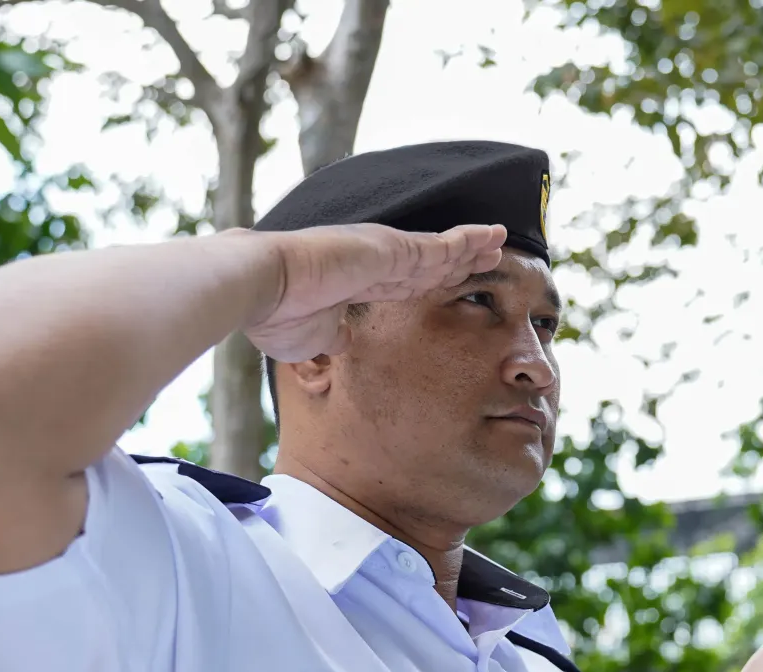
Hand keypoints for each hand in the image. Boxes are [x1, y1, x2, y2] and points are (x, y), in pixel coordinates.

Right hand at [243, 223, 507, 362]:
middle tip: (488, 255)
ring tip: (499, 241)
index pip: (406, 281)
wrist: (262, 287)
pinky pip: (444, 246)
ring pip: (442, 250)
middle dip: (459, 260)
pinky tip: (493, 238)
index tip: (452, 279)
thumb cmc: (277, 314)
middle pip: (430, 262)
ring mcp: (385, 252)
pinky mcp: (393, 248)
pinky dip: (470, 241)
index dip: (432, 280)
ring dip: (472, 246)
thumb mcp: (316, 337)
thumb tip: (346, 342)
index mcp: (358, 281)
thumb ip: (337, 337)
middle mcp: (374, 261)